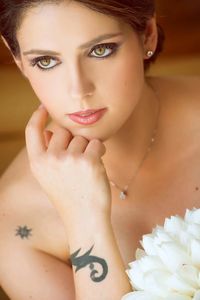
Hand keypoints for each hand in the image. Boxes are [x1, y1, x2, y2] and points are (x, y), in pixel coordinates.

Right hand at [25, 105, 111, 222]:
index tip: (43, 107)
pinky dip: (99, 151)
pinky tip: (97, 166)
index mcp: (37, 163)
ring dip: (87, 147)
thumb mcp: (48, 176)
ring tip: (86, 168)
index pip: (32, 131)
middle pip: (63, 130)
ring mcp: (70, 159)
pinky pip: (96, 143)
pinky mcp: (89, 161)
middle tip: (77, 160)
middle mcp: (51, 159)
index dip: (37, 116)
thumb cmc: (69, 195)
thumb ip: (47, 152)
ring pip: (81, 137)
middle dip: (72, 140)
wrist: (85, 218)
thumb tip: (50, 131)